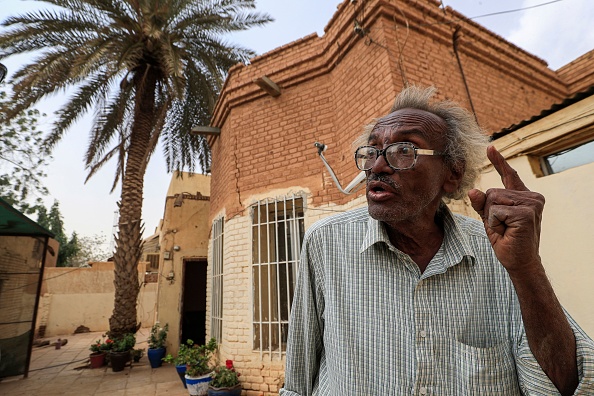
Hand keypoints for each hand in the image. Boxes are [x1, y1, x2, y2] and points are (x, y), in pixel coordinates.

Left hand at [467, 146, 544, 273]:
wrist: (519, 262)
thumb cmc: (506, 240)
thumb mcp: (490, 219)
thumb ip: (482, 204)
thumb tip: (473, 191)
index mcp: (523, 196)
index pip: (509, 175)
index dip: (498, 161)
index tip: (490, 148)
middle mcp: (531, 197)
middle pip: (492, 192)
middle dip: (489, 211)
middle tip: (503, 227)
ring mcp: (531, 203)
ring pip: (492, 200)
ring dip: (492, 218)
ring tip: (506, 229)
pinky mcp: (527, 212)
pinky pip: (495, 210)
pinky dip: (495, 223)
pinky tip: (508, 231)